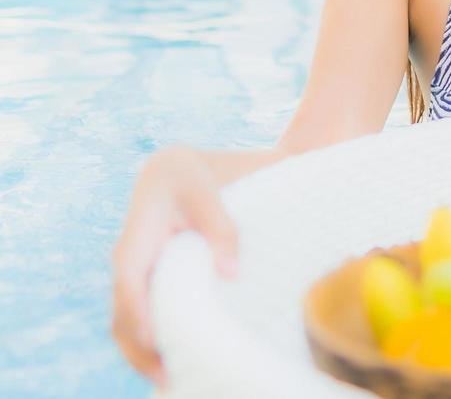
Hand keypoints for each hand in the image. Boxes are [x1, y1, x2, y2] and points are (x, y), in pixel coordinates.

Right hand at [111, 147, 237, 384]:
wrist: (177, 170)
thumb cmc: (196, 179)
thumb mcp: (209, 194)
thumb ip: (221, 229)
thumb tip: (229, 273)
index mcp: (137, 242)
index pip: (131, 285)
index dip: (141, 316)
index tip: (158, 344)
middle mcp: (127, 264)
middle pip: (122, 316)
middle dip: (141, 350)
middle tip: (170, 379)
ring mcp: (133, 276)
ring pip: (126, 323)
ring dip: (143, 354)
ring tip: (172, 381)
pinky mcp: (146, 282)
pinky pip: (140, 317)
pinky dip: (149, 342)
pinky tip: (172, 360)